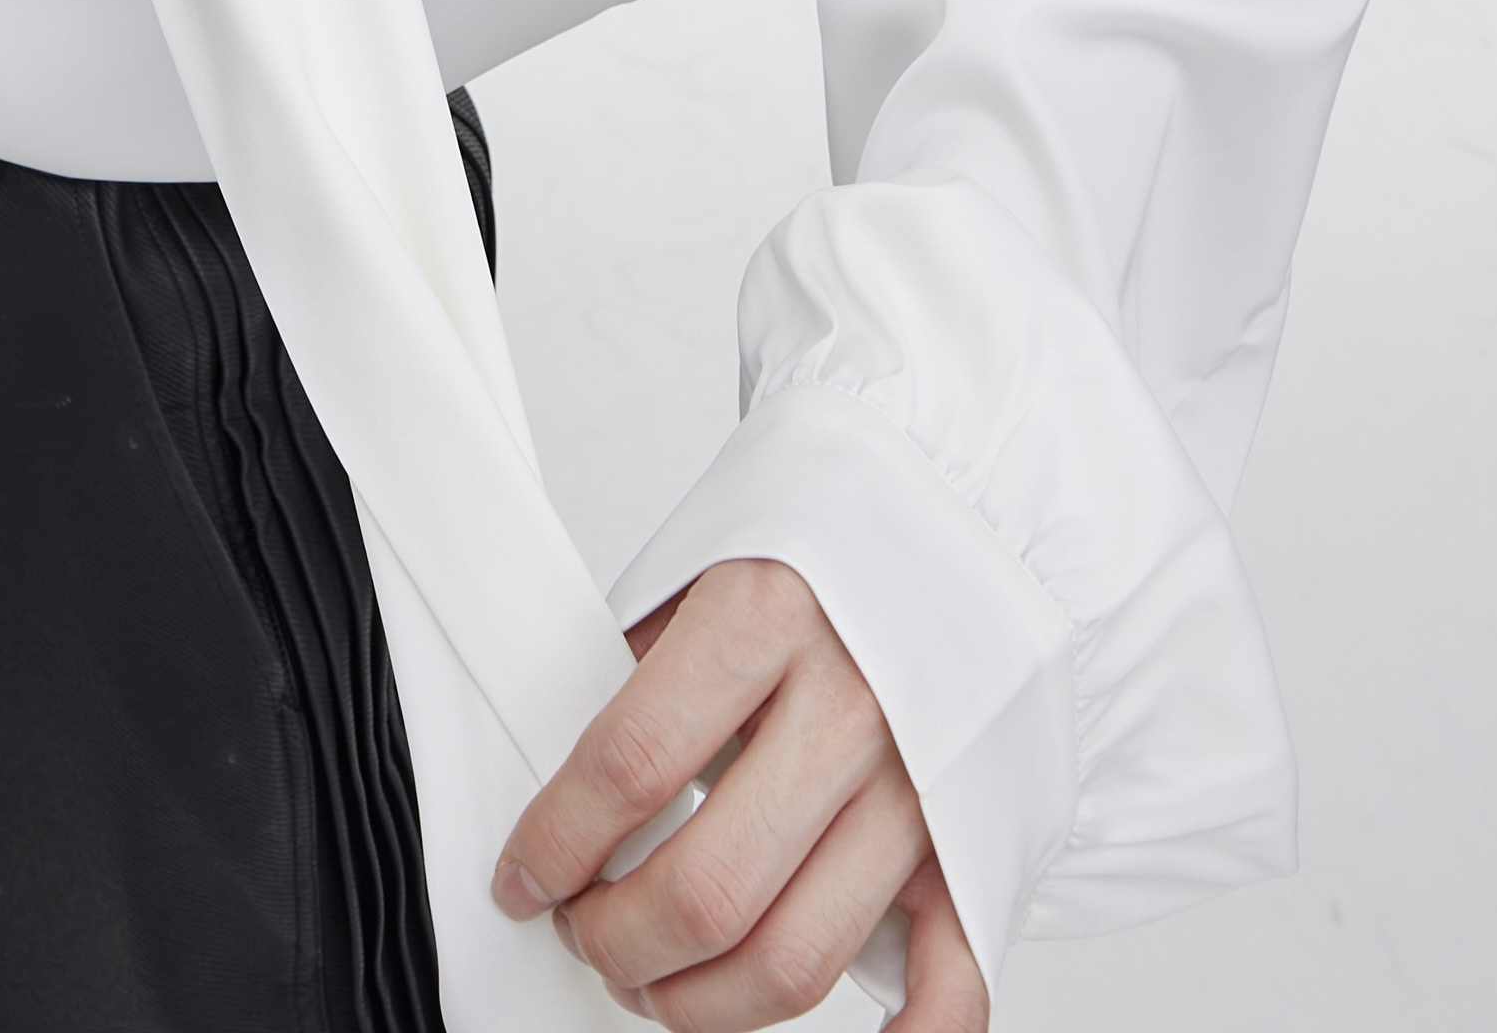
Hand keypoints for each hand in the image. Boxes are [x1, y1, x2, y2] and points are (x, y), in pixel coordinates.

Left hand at [491, 559, 987, 1026]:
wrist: (962, 512)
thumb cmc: (820, 543)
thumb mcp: (706, 565)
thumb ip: (644, 676)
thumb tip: (568, 802)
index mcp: (769, 614)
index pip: (632, 765)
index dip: (557, 844)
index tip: (522, 879)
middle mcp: (855, 706)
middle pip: (709, 889)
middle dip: (615, 939)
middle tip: (582, 932)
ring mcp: (924, 787)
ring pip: (797, 961)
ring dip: (700, 1003)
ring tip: (652, 977)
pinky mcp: (975, 843)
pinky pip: (954, 983)